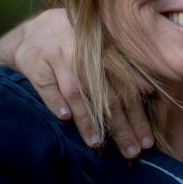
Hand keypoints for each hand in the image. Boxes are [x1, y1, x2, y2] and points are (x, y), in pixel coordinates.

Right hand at [0, 9, 153, 158]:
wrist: (32, 31)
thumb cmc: (74, 46)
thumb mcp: (100, 51)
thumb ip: (124, 69)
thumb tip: (149, 90)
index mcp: (105, 52)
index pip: (126, 89)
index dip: (138, 116)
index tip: (147, 142)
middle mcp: (84, 53)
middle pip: (106, 94)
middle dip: (120, 126)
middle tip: (130, 151)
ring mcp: (58, 55)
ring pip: (76, 91)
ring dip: (87, 118)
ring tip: (97, 142)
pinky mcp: (33, 60)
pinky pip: (46, 84)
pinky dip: (55, 101)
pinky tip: (64, 118)